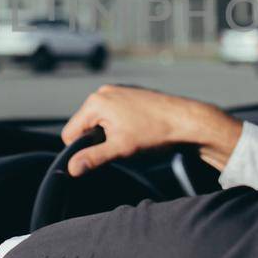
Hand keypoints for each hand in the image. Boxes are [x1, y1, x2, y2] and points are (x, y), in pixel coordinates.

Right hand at [60, 85, 241, 176]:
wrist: (187, 121)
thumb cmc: (155, 133)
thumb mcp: (120, 149)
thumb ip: (93, 158)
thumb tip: (71, 167)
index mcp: (96, 102)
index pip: (70, 133)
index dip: (82, 149)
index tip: (104, 153)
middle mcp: (104, 92)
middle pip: (84, 125)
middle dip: (98, 139)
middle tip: (121, 145)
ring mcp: (118, 90)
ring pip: (100, 120)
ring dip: (110, 132)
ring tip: (132, 137)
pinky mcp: (130, 93)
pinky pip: (113, 113)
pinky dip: (120, 124)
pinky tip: (138, 129)